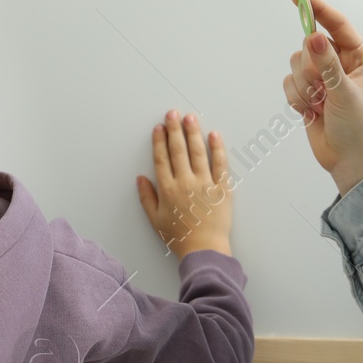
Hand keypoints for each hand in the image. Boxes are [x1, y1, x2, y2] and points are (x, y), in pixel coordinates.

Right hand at [136, 110, 232, 257]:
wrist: (204, 249)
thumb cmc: (180, 237)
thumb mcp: (156, 220)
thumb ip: (147, 198)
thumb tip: (140, 178)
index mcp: (168, 189)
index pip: (161, 159)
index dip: (159, 141)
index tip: (159, 127)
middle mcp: (185, 182)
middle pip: (178, 150)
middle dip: (174, 129)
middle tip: (172, 113)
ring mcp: (205, 184)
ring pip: (198, 152)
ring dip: (193, 133)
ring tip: (190, 118)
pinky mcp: (222, 188)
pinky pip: (220, 164)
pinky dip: (217, 148)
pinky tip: (213, 135)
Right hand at [283, 0, 362, 195]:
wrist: (349, 161)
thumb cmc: (358, 128)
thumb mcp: (345, 93)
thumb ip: (327, 64)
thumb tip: (315, 35)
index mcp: (358, 57)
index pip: (336, 24)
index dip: (317, 9)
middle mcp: (339, 63)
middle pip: (309, 45)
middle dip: (310, 69)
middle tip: (323, 90)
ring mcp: (322, 78)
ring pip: (296, 65)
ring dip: (304, 88)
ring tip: (320, 106)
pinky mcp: (306, 93)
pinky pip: (288, 83)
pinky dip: (296, 99)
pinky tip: (311, 112)